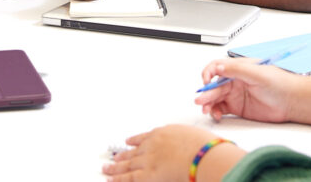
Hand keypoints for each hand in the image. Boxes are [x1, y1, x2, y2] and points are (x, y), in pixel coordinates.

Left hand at [103, 125, 242, 181]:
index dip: (135, 141)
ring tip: (107, 169)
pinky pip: (128, 178)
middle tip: (114, 157)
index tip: (129, 141)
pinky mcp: (146, 175)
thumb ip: (185, 142)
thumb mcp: (194, 137)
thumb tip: (191, 148)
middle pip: (133, 151)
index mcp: (162, 134)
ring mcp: (147, 160)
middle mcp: (151, 145)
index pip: (145, 137)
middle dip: (123, 155)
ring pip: (127, 164)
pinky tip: (110, 179)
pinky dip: (118, 178)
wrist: (202, 155)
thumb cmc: (204, 147)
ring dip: (115, 168)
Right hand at [195, 58, 299, 123]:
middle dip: (206, 93)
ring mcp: (235, 94)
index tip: (206, 81)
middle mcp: (234, 80)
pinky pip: (221, 109)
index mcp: (237, 68)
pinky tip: (216, 115)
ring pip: (215, 98)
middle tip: (201, 101)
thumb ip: (237, 70)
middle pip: (214, 85)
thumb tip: (218, 67)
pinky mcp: (237, 107)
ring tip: (206, 110)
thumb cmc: (278, 83)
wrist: (291, 101)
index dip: (208, 73)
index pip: (216, 67)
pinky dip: (216, 112)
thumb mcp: (257, 73)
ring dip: (208, 103)